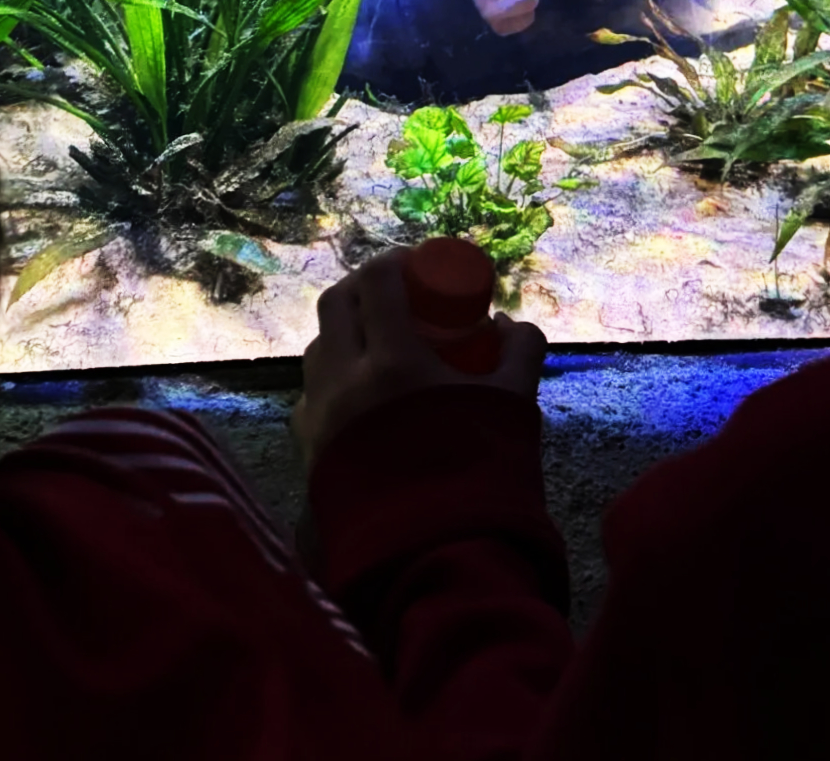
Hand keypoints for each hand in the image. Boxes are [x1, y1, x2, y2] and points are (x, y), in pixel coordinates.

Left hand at [291, 249, 547, 469]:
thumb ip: (519, 355)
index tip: (416, 264)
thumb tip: (510, 324)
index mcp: (392, 363)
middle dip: (362, 288)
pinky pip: (311, 399)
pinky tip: (362, 397)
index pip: (376, 282)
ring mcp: (320, 421)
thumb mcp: (512, 406)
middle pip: (335, 306)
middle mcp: (343, 383)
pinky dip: (332, 381)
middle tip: (394, 293)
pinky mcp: (310, 457)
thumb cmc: (483, 479)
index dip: (395, 262)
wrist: (439, 566)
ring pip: (317, 351)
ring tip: (377, 343)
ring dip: (343, 333)